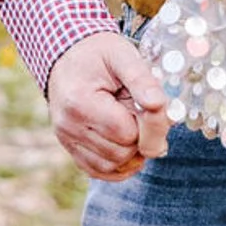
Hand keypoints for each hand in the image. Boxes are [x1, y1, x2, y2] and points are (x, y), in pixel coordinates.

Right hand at [46, 31, 170, 180]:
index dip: (149, 123)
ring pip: (113, 167)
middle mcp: (68, 127)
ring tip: (131, 122)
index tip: (150, 104)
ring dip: (132, 151)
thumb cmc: (98, 54)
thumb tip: (159, 105)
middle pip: (122, 153)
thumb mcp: (123, 55)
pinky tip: (128, 143)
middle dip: (141, 137)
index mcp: (79, 102)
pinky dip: (120, 164)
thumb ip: (143, 80)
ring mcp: (67, 140)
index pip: (127, 133)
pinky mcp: (71, 149)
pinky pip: (100, 171)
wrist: (67, 55)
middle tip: (139, 111)